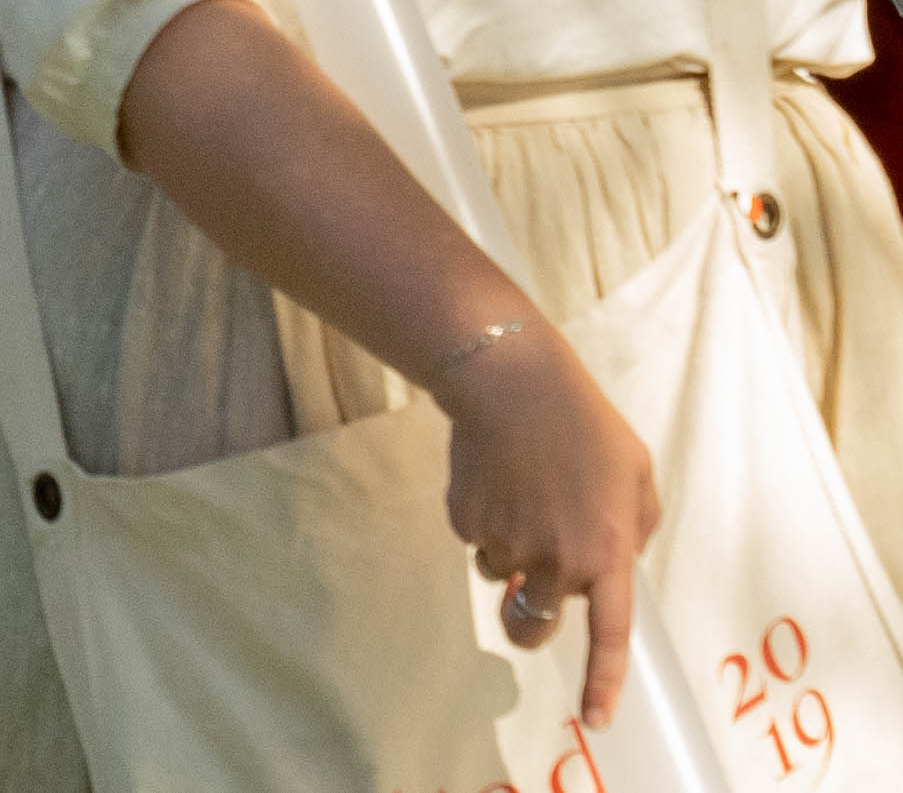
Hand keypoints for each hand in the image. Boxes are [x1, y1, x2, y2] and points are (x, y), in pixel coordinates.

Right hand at [437, 325, 660, 728]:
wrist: (511, 382)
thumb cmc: (584, 424)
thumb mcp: (636, 474)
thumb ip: (633, 528)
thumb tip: (614, 560)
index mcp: (605, 553)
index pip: (607, 635)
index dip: (602, 683)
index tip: (596, 720)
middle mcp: (555, 559)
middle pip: (531, 625)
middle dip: (525, 618)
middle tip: (524, 593)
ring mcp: (506, 541)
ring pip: (499, 574)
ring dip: (508, 552)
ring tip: (518, 494)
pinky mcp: (466, 519)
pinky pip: (475, 537)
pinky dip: (483, 517)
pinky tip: (494, 477)